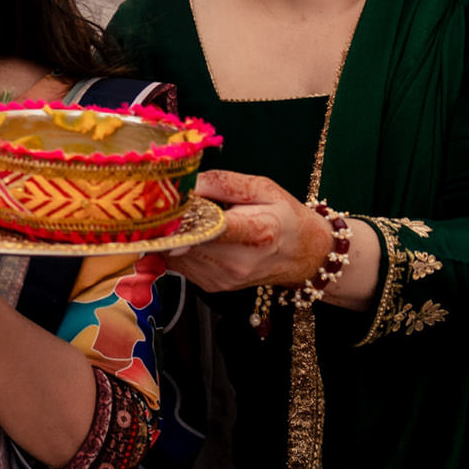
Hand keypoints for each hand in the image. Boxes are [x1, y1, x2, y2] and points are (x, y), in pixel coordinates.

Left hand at [169, 171, 332, 292]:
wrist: (303, 255)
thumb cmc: (284, 216)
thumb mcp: (262, 187)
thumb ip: (222, 182)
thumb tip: (185, 184)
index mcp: (257, 232)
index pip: (213, 227)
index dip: (182, 216)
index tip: (166, 204)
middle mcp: (237, 262)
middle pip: (184, 239)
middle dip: (171, 219)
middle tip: (174, 202)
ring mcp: (223, 278)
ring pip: (174, 252)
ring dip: (174, 233)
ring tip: (194, 219)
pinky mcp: (211, 286)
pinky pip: (178, 262)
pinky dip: (179, 246)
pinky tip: (198, 236)